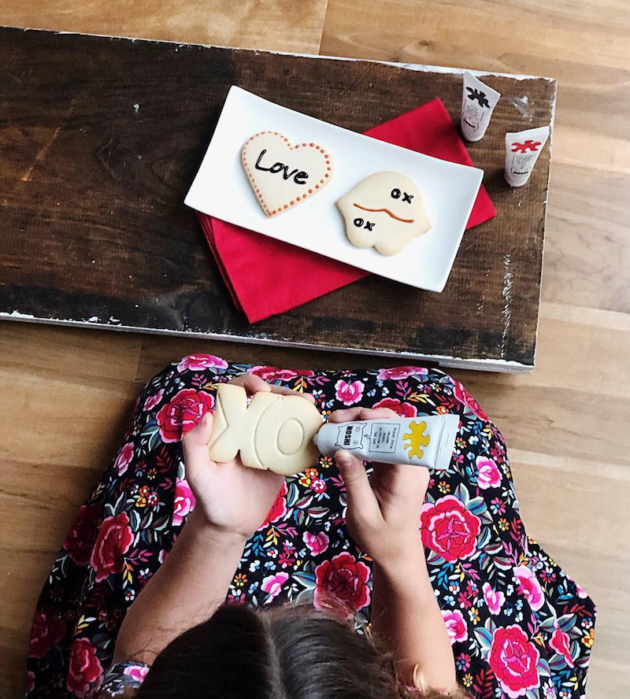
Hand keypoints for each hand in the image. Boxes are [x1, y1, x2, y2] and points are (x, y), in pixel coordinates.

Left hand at [181, 373, 313, 539]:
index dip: (249, 384)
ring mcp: (264, 444)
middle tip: (298, 398)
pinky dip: (305, 432)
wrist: (229, 526)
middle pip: (265, 401)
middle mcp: (245, 430)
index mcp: (225, 427)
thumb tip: (207, 415)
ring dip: (298, 407)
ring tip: (310, 407)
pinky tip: (316, 429)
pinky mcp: (279, 459)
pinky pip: (293, 441)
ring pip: (282, 417)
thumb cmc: (209, 500)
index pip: (236, 394)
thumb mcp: (197, 474)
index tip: (262, 389)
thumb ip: (194, 445)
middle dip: (282, 392)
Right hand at [331, 407, 429, 566]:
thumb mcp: (362, 513)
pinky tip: (343, 437)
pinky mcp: (397, 465)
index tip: (349, 419)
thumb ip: (354, 480)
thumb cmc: (381, 540)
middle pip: (393, 426)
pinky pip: (382, 442)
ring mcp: (406, 464)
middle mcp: (412, 465)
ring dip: (360, 424)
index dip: (376, 421)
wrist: (397, 554)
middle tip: (333, 420)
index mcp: (407, 477)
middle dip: (363, 417)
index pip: (398, 436)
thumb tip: (341, 450)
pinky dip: (362, 436)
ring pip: (386, 430)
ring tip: (334, 426)